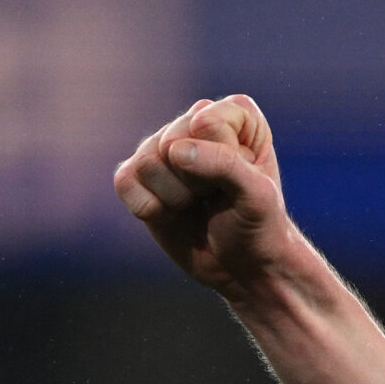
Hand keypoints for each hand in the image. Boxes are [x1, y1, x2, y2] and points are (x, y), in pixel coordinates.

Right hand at [112, 95, 293, 297]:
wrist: (245, 268)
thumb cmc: (259, 227)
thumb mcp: (258, 196)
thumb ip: (224, 164)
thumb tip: (174, 151)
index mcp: (236, 115)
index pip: (207, 123)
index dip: (222, 160)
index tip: (242, 182)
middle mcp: (195, 123)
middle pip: (170, 142)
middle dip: (196, 182)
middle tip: (218, 198)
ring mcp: (163, 148)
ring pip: (146, 163)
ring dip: (176, 199)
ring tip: (198, 206)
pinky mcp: (139, 176)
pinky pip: (125, 182)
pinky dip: (151, 209)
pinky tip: (174, 215)